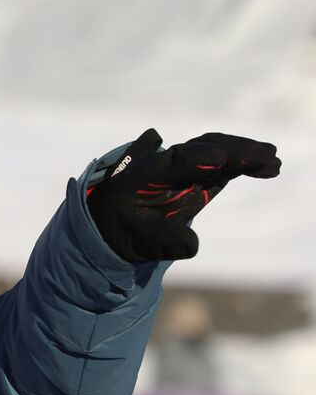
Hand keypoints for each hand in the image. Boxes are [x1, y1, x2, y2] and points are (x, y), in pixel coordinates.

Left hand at [87, 129, 280, 261]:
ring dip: (245, 153)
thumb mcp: (139, 239)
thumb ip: (164, 240)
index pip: (172, 163)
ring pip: (218, 149)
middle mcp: (169, 164)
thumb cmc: (128, 228)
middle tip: (262, 156)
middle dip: (232, 151)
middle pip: (201, 149)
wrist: (121, 221)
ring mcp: (189, 166)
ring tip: (272, 162)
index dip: (194, 160)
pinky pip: (228, 163)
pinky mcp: (205, 173)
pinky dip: (249, 163)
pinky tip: (271, 168)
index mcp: (146, 176)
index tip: (218, 160)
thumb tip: (192, 245)